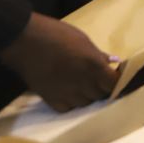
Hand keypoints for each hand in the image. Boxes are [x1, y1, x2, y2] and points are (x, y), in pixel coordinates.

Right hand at [0, 13, 118, 111]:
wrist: (26, 41)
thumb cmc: (57, 34)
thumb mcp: (83, 40)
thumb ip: (98, 54)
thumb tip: (112, 62)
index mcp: (94, 65)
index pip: (114, 84)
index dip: (117, 82)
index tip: (115, 77)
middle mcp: (83, 82)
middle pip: (101, 95)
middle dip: (103, 88)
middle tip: (99, 79)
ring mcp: (67, 93)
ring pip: (85, 103)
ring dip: (87, 95)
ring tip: (82, 84)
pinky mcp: (51, 99)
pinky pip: (68, 108)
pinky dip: (71, 102)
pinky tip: (68, 92)